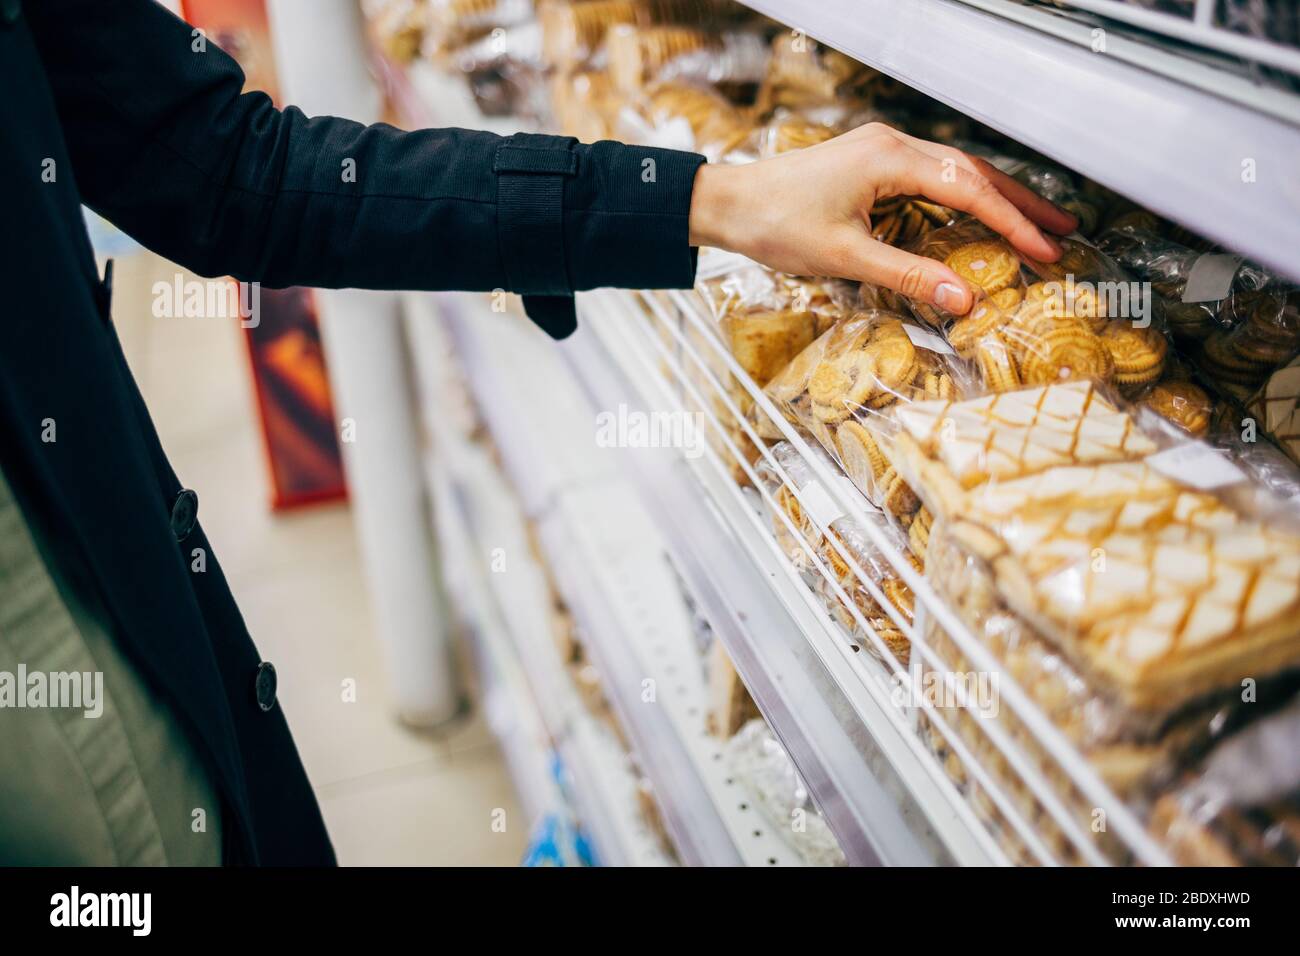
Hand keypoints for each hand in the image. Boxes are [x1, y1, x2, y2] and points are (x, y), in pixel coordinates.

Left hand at [687, 123, 1077, 315]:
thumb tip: (963, 300)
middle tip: (1064, 229)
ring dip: (997, 197)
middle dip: (1021, 203)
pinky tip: (980, 214)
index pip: (969, 189)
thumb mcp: (845, 257)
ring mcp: (882, 150)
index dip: (1012, 223)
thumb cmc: (775, 224)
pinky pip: (932, 175)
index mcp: (890, 159)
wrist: (728, 202)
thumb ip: (908, 276)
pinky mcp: (871, 161)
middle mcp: (892, 145)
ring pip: (955, 171)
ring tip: (1036, 223)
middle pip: (973, 172)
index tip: (1045, 249)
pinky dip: (964, 195)